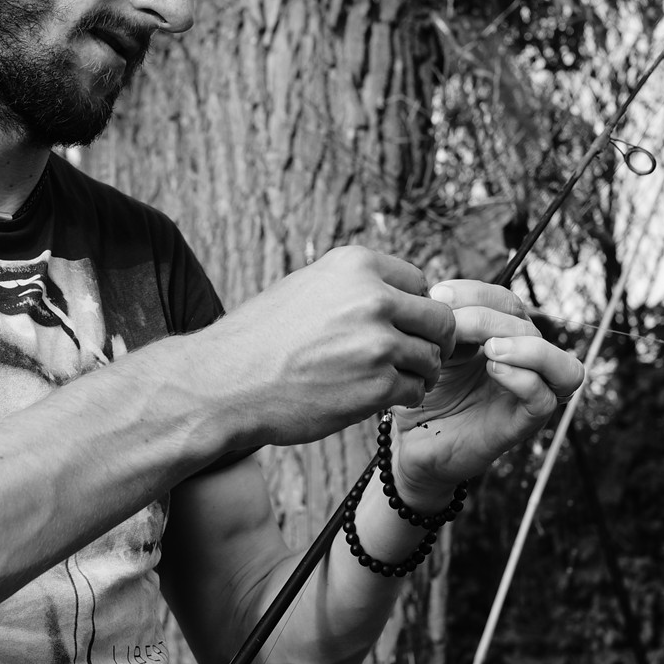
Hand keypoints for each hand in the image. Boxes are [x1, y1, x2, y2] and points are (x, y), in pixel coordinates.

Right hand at [202, 246, 456, 447]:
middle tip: (417, 356)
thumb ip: (354, 287)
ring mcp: (378, 343)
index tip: (402, 326)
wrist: (225, 383)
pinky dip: (404, 396)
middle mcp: (373, 297)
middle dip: (432, 340)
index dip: (414, 308)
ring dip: (419, 372)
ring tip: (393, 380)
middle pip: (438, 318)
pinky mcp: (377, 385)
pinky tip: (379, 398)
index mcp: (355, 265)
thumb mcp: (307, 287)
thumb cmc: (260, 339)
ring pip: (431, 357)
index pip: (419, 281)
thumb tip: (398, 295)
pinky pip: (416, 389)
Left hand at [390, 280, 583, 503]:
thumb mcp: (431, 349)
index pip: (508, 302)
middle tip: (451, 326)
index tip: (438, 296)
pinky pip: (544, 399)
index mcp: (504, 339)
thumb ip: (444, 324)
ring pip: (562, 365)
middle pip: (529, 326)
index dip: (477, 292)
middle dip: (488, 318)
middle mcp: (525, 364)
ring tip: (490, 349)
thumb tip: (442, 294)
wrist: (412, 443)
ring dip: (527, 347)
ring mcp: (529, 396)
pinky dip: (524, 379)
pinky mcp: (523, 425)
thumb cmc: (425, 394)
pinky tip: (493, 370)